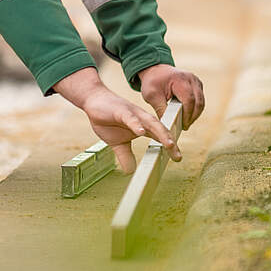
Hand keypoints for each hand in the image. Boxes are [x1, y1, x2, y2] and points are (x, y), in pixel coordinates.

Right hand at [53, 68, 178, 173]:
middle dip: (170, 142)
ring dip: (161, 133)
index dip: (169, 147)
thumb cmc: (107, 119)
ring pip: (150, 123)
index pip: (159, 137)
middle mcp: (142, 119)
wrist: (94, 100)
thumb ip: (125, 155)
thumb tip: (130, 171)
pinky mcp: (121, 111)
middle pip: (160, 130)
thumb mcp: (117, 143)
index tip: (177, 158)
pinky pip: (130, 118)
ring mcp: (133, 114)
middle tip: (177, 155)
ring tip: (169, 144)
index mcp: (143, 126)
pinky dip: (136, 124)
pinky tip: (141, 132)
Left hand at [138, 64, 205, 128]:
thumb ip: (161, 109)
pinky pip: (200, 99)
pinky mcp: (197, 84)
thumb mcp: (151, 96)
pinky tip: (187, 116)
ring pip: (201, 102)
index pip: (189, 100)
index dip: (187, 115)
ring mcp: (196, 81)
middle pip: (198, 102)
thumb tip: (168, 125)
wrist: (155, 70)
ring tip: (186, 123)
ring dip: (195, 114)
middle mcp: (191, 79)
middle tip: (184, 127)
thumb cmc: (152, 82)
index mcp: (180, 79)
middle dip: (192, 117)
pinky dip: (195, 109)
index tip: (182, 126)